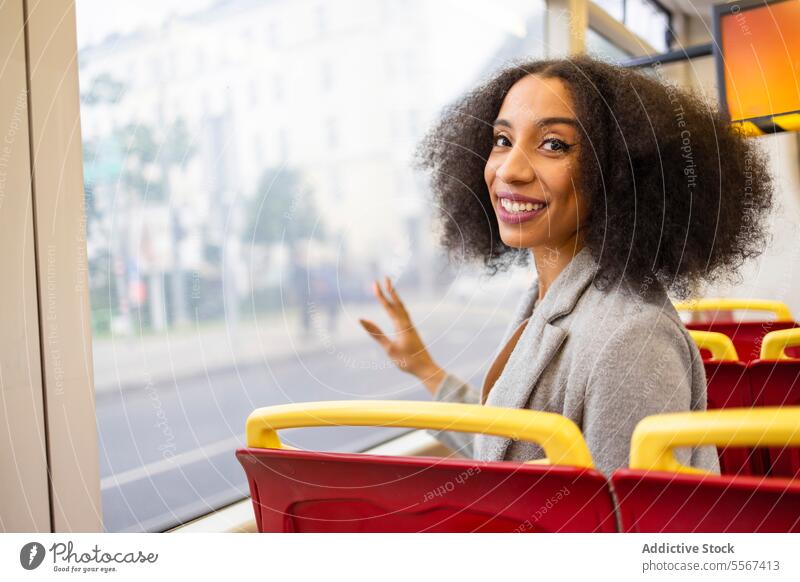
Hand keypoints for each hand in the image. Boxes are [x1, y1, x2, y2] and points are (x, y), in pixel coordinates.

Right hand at [359, 276, 445, 393]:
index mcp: (401, 325)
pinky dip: (399, 307)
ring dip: (395, 297)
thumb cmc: (407, 361)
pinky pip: (404, 314)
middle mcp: (407, 323)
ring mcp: (410, 327)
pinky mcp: (412, 331)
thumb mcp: (389, 349)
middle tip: (385, 278)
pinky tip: (398, 310)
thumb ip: (376, 333)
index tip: (374, 283)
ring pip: (402, 308)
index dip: (381, 295)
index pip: (388, 306)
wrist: (426, 368)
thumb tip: (362, 320)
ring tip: (391, 289)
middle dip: (390, 290)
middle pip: (397, 303)